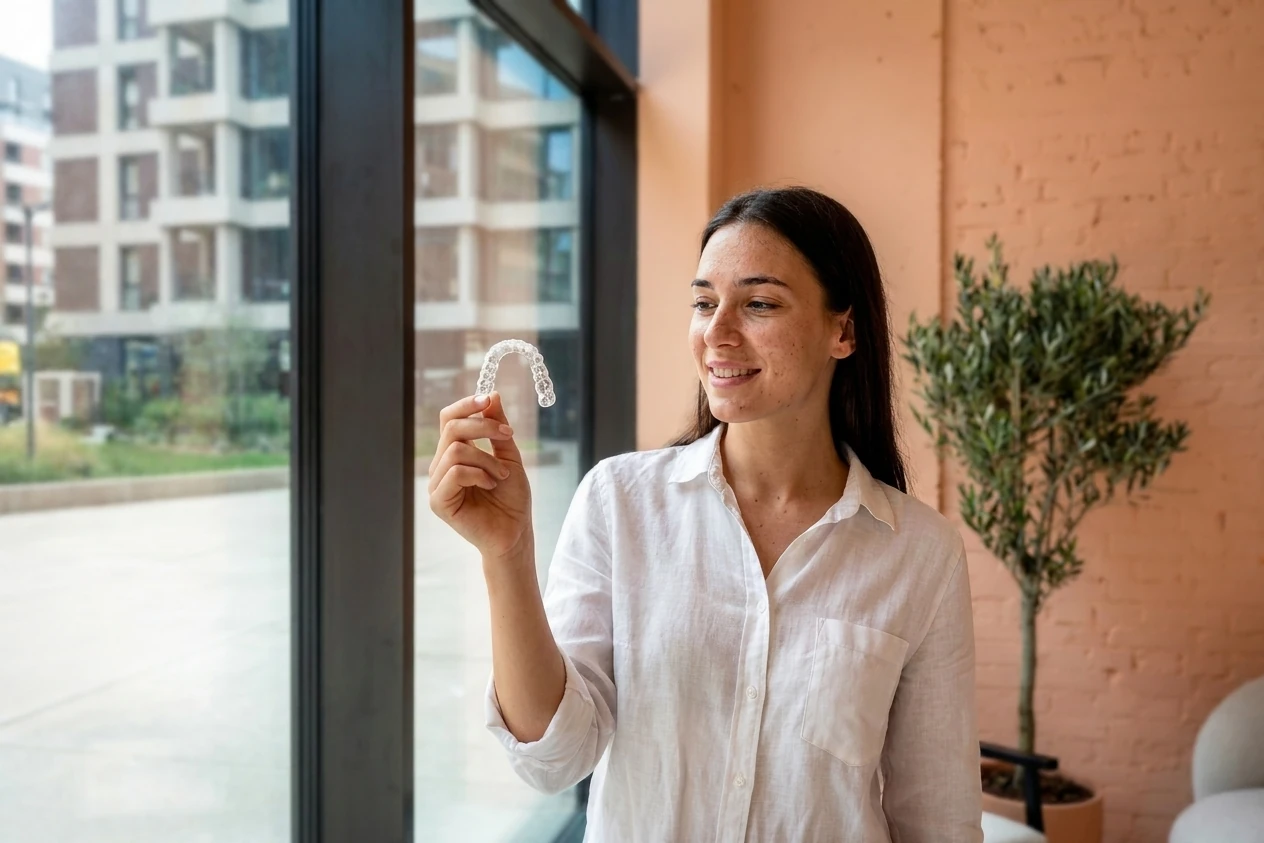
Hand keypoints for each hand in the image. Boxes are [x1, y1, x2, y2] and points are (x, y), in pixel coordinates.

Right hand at [428, 392, 531, 560]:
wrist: (516, 531)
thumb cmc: (512, 498)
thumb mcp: (509, 455)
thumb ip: (497, 428)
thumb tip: (491, 395)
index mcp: (454, 453)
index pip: (448, 419)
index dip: (465, 405)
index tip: (487, 400)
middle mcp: (441, 466)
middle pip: (451, 428)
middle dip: (483, 427)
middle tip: (507, 436)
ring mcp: (437, 484)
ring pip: (456, 450)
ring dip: (487, 459)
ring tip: (502, 476)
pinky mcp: (438, 502)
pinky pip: (455, 472)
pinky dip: (479, 474)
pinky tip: (491, 486)